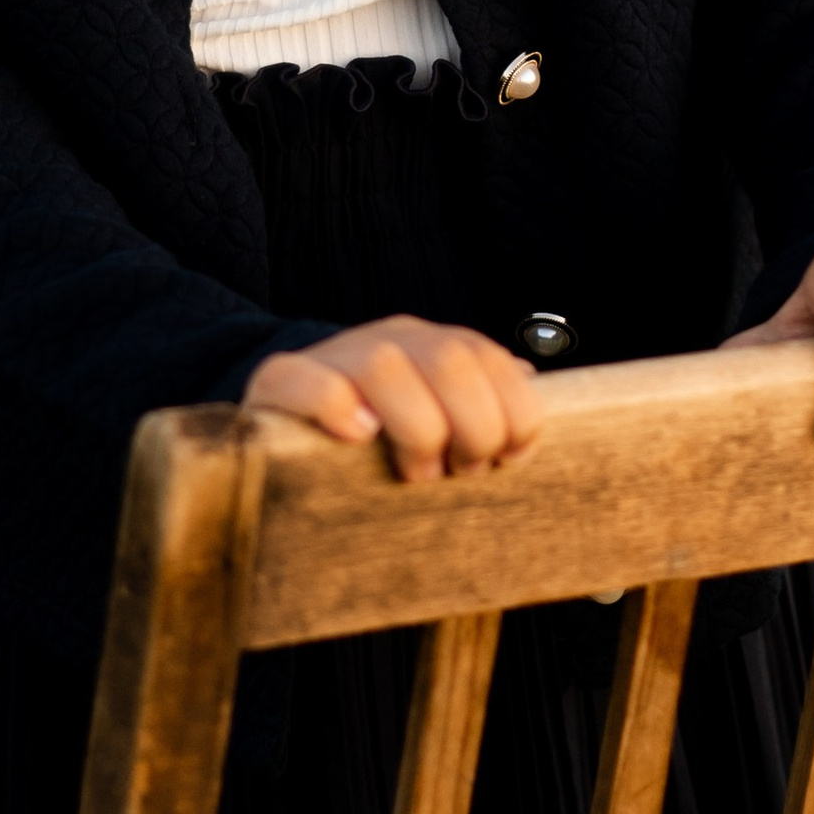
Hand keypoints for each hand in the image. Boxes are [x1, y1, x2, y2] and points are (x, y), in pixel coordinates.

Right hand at [243, 315, 542, 480]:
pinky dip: (338, 409)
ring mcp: (336, 355)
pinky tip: (358, 439)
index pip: (493, 360)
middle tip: (461, 472)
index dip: (515, 414)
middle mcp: (392, 340)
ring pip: (384, 366)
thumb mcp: (444, 419)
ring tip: (416, 473)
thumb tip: (532, 383)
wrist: (294, 422)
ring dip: (415, 429)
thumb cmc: (388, 438)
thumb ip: (484, 400)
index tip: (510, 460)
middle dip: (472, 427)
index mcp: (438, 345)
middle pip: (450, 361)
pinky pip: (309, 380)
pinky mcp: (281, 380)